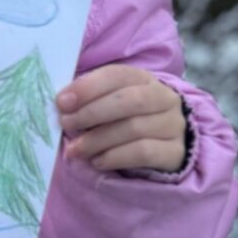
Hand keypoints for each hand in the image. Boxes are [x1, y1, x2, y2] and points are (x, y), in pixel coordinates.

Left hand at [55, 65, 186, 172]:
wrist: (161, 146)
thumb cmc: (125, 119)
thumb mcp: (110, 103)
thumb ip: (89, 100)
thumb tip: (62, 104)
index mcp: (144, 79)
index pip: (117, 75)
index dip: (88, 87)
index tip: (62, 102)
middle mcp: (164, 98)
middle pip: (129, 101)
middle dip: (92, 112)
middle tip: (66, 124)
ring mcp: (173, 125)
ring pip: (134, 129)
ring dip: (98, 140)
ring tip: (76, 150)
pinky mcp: (175, 152)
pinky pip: (144, 153)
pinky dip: (115, 157)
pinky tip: (97, 161)